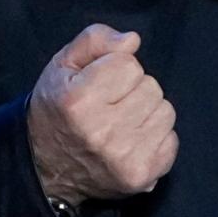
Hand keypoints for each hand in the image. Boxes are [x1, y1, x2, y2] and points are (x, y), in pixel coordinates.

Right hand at [27, 24, 178, 204]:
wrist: (46, 168)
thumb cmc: (58, 109)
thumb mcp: (63, 64)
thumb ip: (96, 40)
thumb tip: (132, 40)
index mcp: (79, 101)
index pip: (129, 64)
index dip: (116, 68)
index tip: (100, 83)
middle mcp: (102, 132)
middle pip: (151, 87)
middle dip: (134, 90)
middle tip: (110, 105)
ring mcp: (123, 158)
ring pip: (166, 111)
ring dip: (147, 113)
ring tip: (121, 123)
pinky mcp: (140, 177)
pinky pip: (172, 140)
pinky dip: (156, 138)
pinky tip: (132, 141)